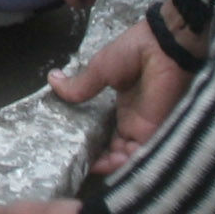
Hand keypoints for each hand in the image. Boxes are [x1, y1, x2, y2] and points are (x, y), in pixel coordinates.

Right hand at [54, 12, 201, 176]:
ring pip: (128, 157)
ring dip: (111, 166)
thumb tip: (51, 80)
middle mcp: (135, 121)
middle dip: (101, 161)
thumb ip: (80, 84)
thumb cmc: (133, 52)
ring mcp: (146, 128)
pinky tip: (107, 166)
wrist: (163, 45)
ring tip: (91, 168)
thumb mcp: (100, 68)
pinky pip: (140, 156)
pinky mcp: (154, 132)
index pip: (109, 134)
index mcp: (124, 106)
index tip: (76, 151)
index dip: (94, 146)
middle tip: (81, 165)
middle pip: (117, 150)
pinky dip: (125, 164)